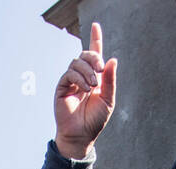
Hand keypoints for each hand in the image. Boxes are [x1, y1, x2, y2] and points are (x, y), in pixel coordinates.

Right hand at [53, 22, 116, 160]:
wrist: (81, 135)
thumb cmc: (95, 120)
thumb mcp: (108, 100)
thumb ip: (110, 81)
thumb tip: (113, 59)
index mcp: (95, 78)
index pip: (95, 55)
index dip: (95, 39)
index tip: (95, 25)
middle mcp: (83, 77)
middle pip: (85, 55)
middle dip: (94, 57)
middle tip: (101, 70)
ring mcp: (71, 81)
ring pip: (77, 62)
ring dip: (87, 71)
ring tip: (93, 86)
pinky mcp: (62, 86)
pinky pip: (69, 73)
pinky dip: (79, 78)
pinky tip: (85, 88)